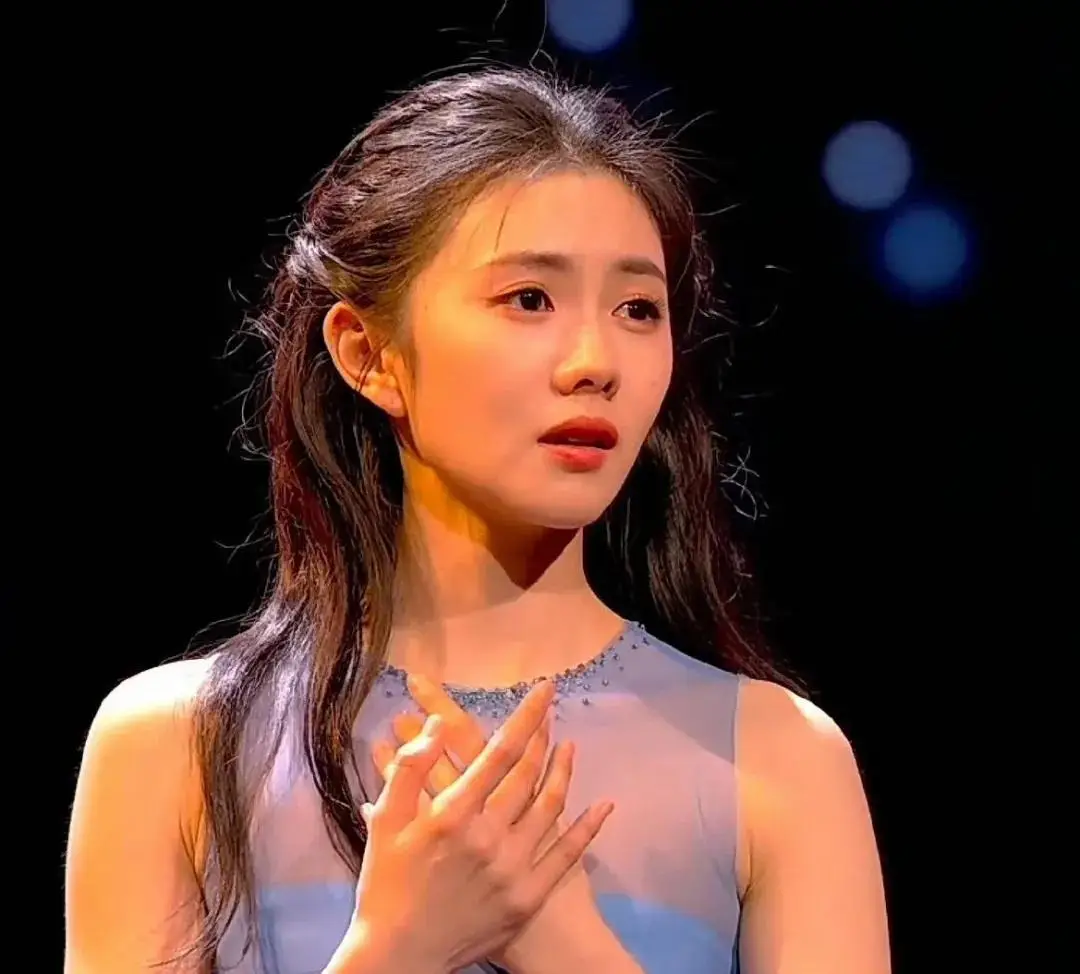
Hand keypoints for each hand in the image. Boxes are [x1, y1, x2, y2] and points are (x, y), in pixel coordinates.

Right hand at [344, 680, 613, 973]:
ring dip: (564, 771)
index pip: (500, 751)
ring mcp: (513, 869)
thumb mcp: (385, 822)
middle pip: (529, 773)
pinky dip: (588, 826)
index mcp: (453, 815)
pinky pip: (567, 854)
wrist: (400, 955)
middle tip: (553, 708)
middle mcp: (489, 837)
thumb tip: (436, 727)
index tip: (544, 688)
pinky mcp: (528, 896)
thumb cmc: (387, 883)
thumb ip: (408, 769)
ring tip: (569, 746)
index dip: (526, 715)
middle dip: (543, 734)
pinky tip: (603, 804)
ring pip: (551, 806)